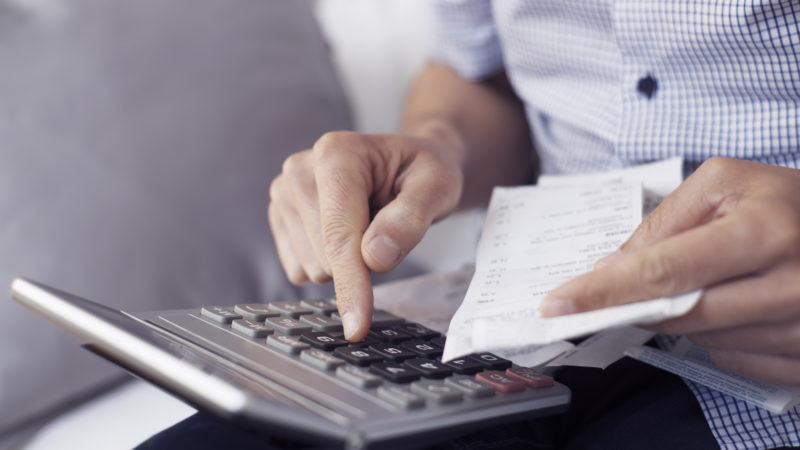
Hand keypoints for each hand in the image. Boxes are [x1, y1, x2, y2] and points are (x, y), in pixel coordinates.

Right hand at [268, 130, 463, 340]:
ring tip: (368, 222)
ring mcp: (283, 195)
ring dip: (348, 261)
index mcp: (336, 154)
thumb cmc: (422, 173)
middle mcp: (299, 170)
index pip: (339, 233)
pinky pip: (301, 270)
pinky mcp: (279, 219)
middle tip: (387, 226)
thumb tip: (374, 257)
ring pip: (313, 268)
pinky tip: (347, 232)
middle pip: (325, 256)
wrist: (407, 163)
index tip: (357, 326)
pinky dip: (332, 264)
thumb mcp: (438, 187)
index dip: (352, 283)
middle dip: (362, 261)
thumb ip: (410, 219)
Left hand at [541, 157, 799, 384]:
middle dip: (637, 306)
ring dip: (683, 316)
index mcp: (766, 232)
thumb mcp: (726, 184)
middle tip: (610, 296)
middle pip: (679, 315)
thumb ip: (664, 223)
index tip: (559, 304)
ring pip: (703, 341)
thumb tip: (612, 269)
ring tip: (707, 280)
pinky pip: (735, 360)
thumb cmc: (786, 201)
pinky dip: (717, 336)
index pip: (664, 271)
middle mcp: (791, 286)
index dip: (605, 291)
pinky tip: (733, 304)